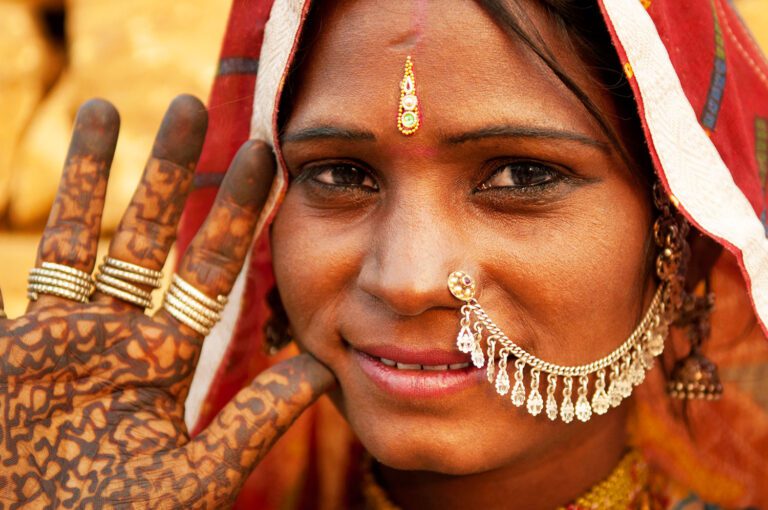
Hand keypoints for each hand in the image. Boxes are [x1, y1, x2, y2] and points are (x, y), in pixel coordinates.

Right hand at [0, 97, 334, 507]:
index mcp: (166, 362)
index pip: (211, 272)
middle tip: (193, 105)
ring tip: (107, 107)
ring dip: (91, 174)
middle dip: (168, 172)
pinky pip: (33, 275)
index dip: (236, 216)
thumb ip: (253, 422)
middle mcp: (119, 337)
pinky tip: (40, 175)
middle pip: (150, 236)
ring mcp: (61, 335)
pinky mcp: (12, 348)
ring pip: (82, 237)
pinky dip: (39, 227)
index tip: (265, 160)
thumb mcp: (195, 477)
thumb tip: (323, 369)